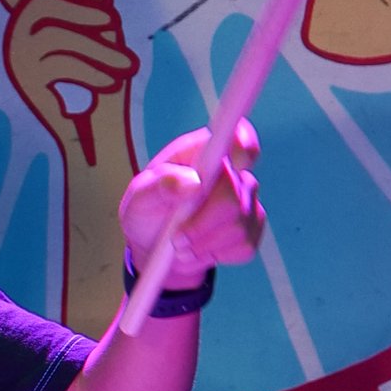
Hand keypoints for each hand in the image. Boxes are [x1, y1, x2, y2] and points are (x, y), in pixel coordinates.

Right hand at [0, 0, 138, 162]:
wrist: (98, 136)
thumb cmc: (100, 82)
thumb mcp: (103, 33)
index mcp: (31, 23)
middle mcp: (16, 39)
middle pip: (40, 3)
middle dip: (83, 12)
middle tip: (114, 24)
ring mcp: (18, 62)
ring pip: (56, 36)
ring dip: (97, 49)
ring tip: (123, 65)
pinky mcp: (26, 85)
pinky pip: (59, 63)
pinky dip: (91, 71)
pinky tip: (107, 82)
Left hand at [123, 120, 263, 286]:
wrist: (153, 246)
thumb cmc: (146, 212)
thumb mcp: (139, 198)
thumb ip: (160, 186)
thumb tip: (193, 182)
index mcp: (203, 152)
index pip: (236, 136)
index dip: (243, 144)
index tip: (238, 161)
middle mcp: (230, 172)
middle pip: (233, 197)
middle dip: (201, 224)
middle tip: (176, 239)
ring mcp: (245, 200)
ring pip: (238, 227)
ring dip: (204, 244)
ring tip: (180, 246)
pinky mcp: (251, 228)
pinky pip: (244, 246)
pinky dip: (216, 254)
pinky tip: (199, 249)